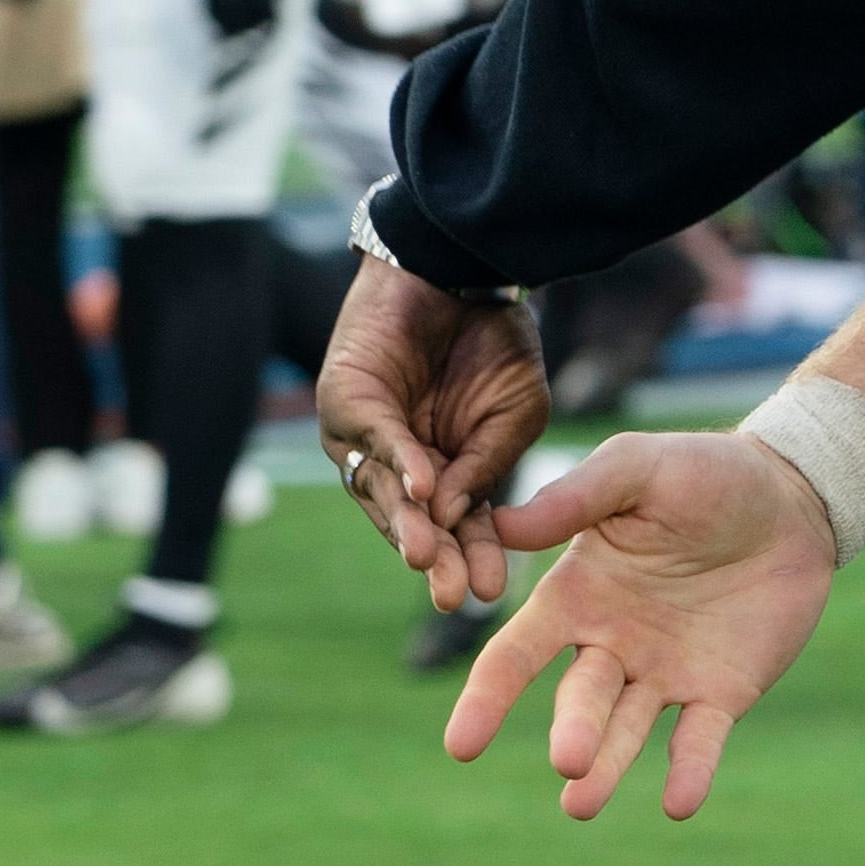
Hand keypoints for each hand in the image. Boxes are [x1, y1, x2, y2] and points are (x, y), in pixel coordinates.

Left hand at [318, 261, 553, 611]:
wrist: (463, 269)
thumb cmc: (495, 338)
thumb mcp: (519, 411)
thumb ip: (491, 463)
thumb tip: (457, 514)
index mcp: (445, 469)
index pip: (455, 525)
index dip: (471, 556)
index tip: (487, 593)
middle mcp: (399, 463)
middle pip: (413, 521)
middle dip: (434, 557)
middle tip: (450, 596)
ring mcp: (366, 438)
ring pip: (384, 490)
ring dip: (407, 523)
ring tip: (428, 557)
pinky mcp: (345, 403)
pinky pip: (376, 439)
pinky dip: (401, 463)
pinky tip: (424, 487)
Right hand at [447, 433, 838, 821]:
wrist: (795, 496)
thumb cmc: (706, 474)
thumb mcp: (639, 467)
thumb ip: (577, 496)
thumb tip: (502, 521)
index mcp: (576, 596)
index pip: (517, 656)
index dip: (488, 699)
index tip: (463, 745)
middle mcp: (611, 646)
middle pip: (581, 699)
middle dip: (573, 732)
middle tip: (569, 762)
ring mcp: (665, 674)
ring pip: (628, 730)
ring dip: (607, 766)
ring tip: (583, 803)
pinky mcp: (722, 691)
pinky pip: (700, 739)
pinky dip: (688, 771)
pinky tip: (679, 803)